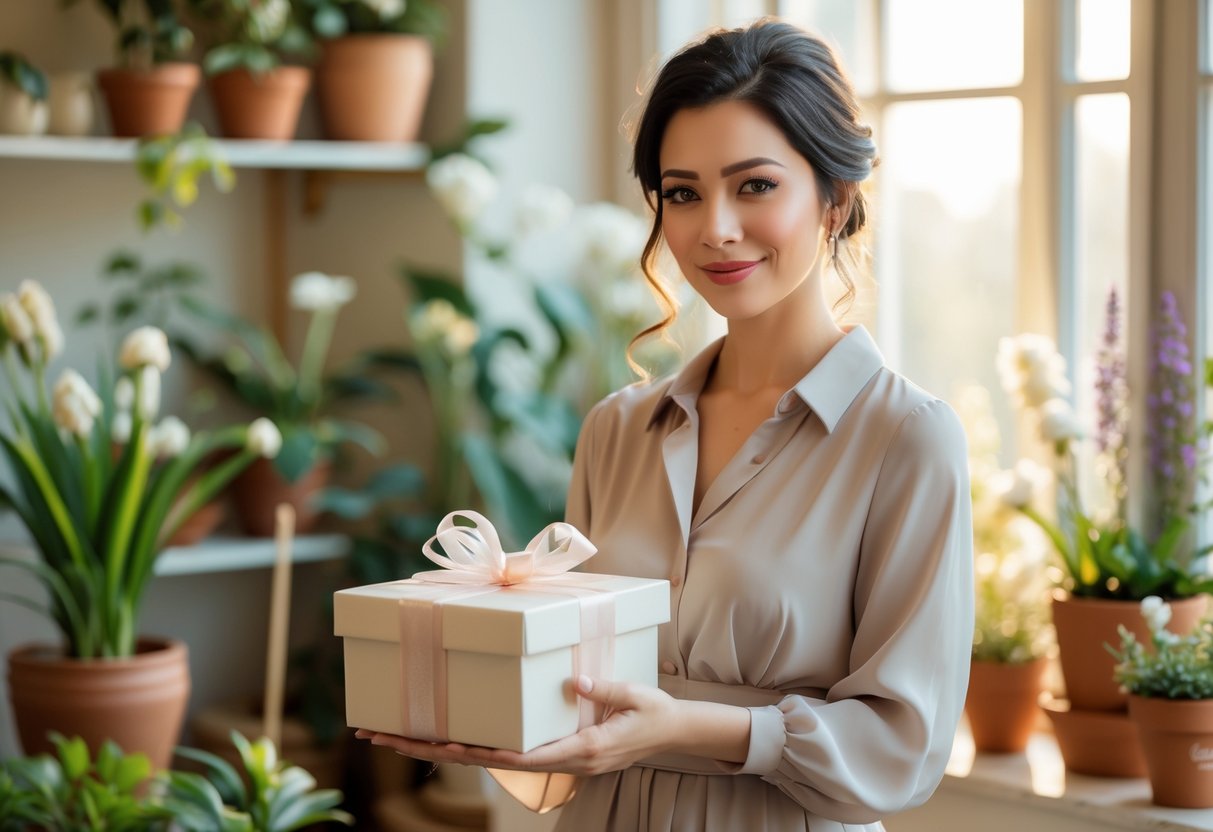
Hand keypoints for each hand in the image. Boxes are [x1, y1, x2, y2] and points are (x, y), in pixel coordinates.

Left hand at [354, 674, 681, 775]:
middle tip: (387, 738)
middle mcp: (558, 758)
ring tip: (396, 736)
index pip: (520, 756)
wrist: (672, 732)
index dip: (482, 750)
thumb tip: (574, 681)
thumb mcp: (637, 697)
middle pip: (486, 759)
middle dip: (434, 749)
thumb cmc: (654, 713)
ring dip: (442, 747)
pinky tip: (446, 735)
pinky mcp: (553, 748)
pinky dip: (470, 743)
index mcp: (579, 748)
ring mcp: (554, 756)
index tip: (446, 744)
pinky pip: (504, 749)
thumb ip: (607, 688)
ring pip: (487, 756)